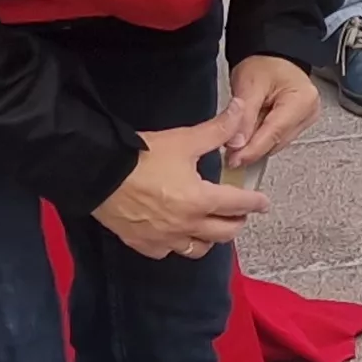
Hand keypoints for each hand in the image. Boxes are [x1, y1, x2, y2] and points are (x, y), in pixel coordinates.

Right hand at [89, 111, 268, 258]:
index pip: (238, 204)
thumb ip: (217, 130)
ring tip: (212, 227)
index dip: (255, 202)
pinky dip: (178, 245)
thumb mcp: (183, 139)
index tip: (262, 203)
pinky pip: (169, 252)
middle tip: (240, 214)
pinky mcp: (144, 244)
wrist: (98, 174)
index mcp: (201, 199)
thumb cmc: (140, 157)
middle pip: (224, 233)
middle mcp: (187, 225)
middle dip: (237, 222)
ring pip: (199, 249)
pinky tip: (178, 235)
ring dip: (210, 239)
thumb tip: (239, 110)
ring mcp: (165, 239)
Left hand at [219, 52, 321, 166]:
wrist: (271, 58)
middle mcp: (308, 112)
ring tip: (238, 135)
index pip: (275, 132)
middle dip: (252, 147)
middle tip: (229, 152)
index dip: (253, 149)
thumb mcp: (249, 84)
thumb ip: (243, 115)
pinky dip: (261, 138)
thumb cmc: (264, 64)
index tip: (235, 159)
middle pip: (276, 140)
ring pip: (276, 143)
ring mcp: (305, 120)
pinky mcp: (298, 125)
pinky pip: (277, 139)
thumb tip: (237, 143)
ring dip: (255, 143)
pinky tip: (250, 131)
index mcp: (302, 99)